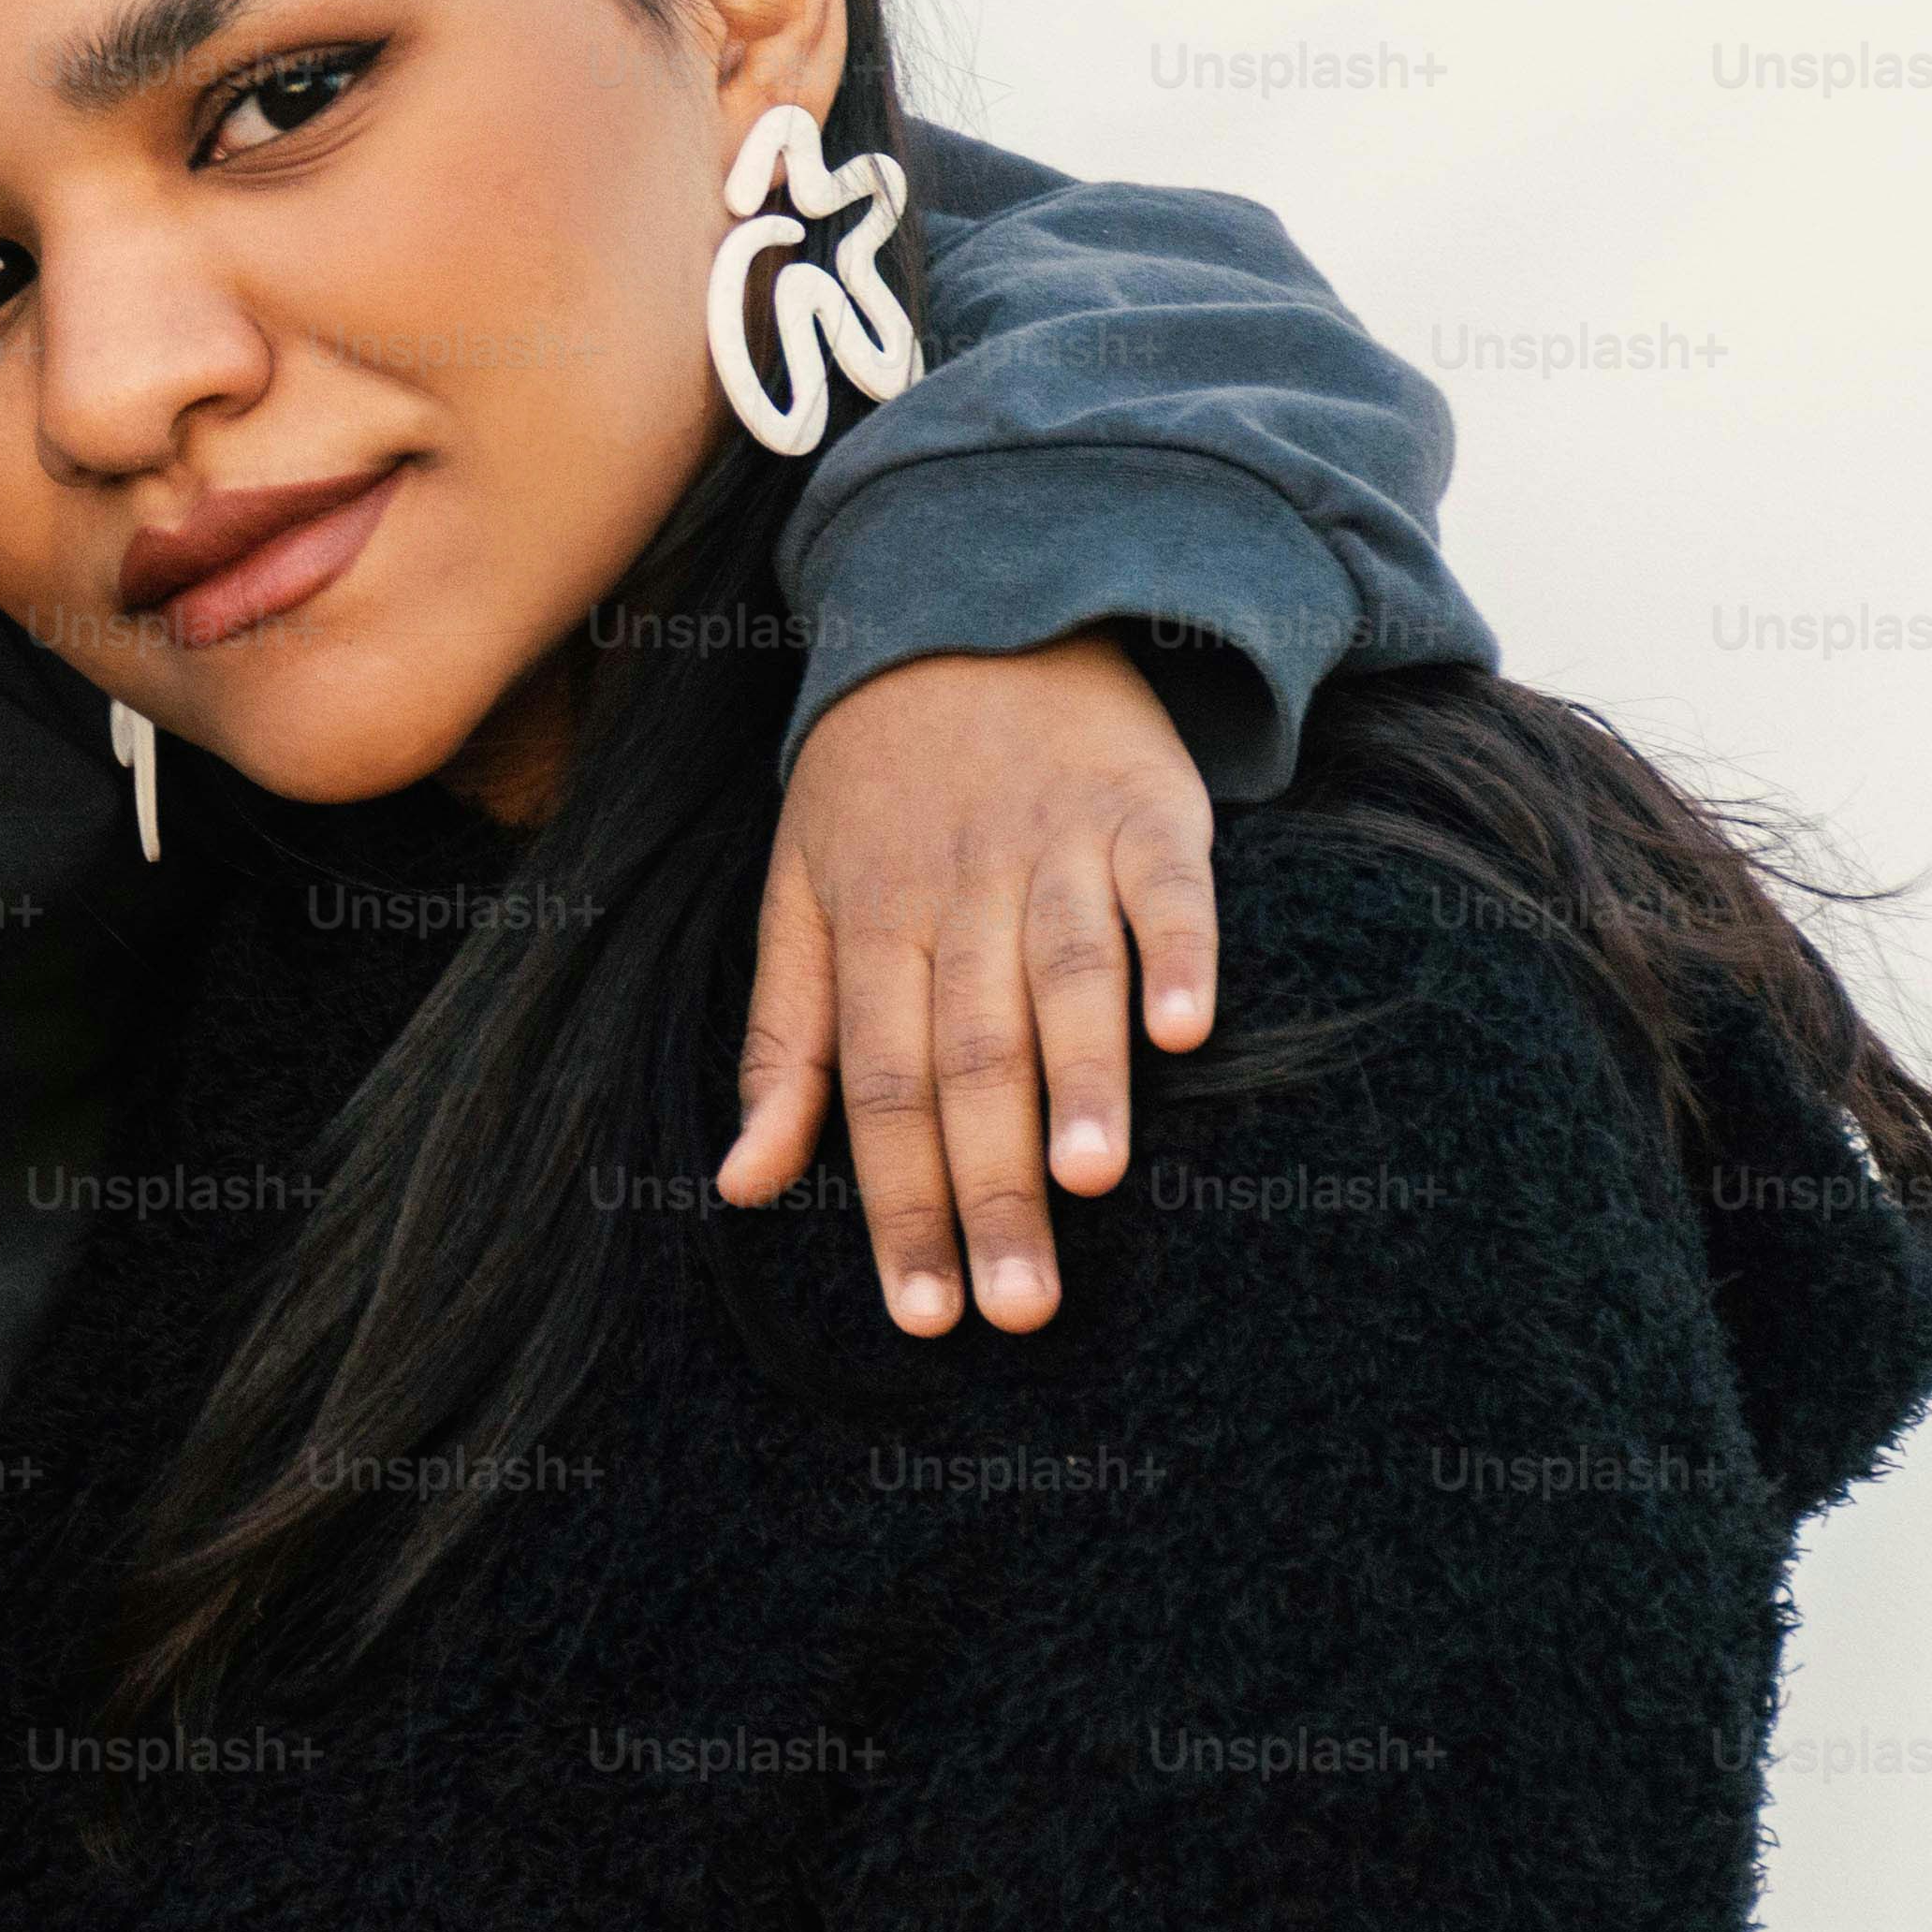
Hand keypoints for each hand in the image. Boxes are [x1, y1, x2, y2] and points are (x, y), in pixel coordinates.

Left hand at [719, 628, 1219, 1338]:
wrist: (974, 614)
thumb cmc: (877, 791)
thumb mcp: (799, 901)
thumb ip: (780, 1046)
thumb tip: (742, 1186)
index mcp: (867, 928)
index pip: (875, 1088)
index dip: (899, 1203)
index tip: (923, 1317)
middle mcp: (955, 895)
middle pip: (968, 1058)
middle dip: (989, 1189)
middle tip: (1018, 1310)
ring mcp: (1053, 849)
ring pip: (1061, 978)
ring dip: (1079, 1080)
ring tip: (1089, 1183)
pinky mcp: (1146, 809)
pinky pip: (1167, 887)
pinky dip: (1180, 953)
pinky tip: (1189, 1030)